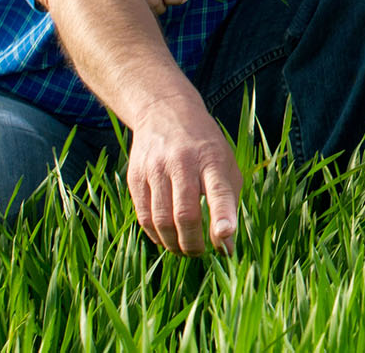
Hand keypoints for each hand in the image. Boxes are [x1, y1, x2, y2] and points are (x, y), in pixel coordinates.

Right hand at [124, 96, 242, 255]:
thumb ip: (229, 203)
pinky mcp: (135, 176)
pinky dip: (156, 235)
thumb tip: (227, 247)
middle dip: (193, 243)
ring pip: (161, 220)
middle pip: (185, 214)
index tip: (225, 236)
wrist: (164, 112)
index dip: (222, 215)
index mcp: (211, 159)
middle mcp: (182, 163)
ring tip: (184, 250)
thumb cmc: (205, 147)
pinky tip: (166, 239)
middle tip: (200, 253)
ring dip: (174, 244)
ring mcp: (155, 169)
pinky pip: (144, 217)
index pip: (218, 190)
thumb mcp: (226, 165)